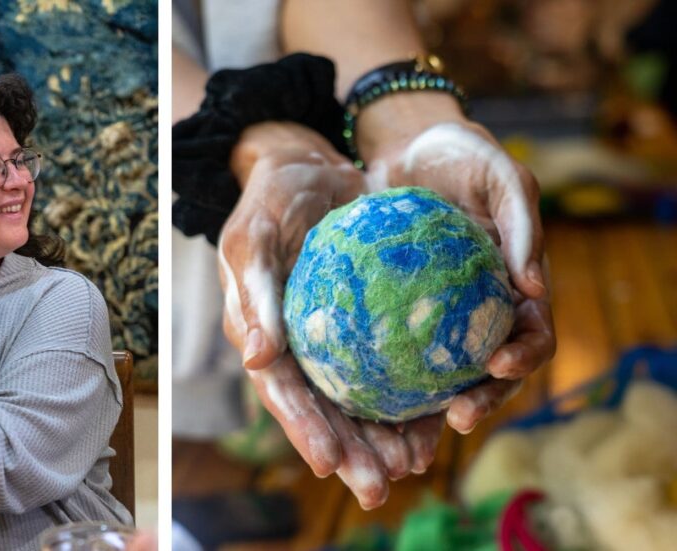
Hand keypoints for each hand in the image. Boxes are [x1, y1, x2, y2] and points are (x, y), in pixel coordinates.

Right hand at [218, 122, 442, 508]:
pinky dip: (413, 391)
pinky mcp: (369, 323)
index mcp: (263, 337)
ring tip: (416, 466)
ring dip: (385, 437)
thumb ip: (254, 296)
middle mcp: (299, 348)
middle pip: (325, 410)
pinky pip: (393, 363)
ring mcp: (335, 339)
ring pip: (361, 397)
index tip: (330, 464)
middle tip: (379, 488)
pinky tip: (444, 413)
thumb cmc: (271, 201)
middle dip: (351, 454)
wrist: (309, 167)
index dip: (304, 431)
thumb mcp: (253, 239)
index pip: (282, 394)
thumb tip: (256, 359)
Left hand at [357, 95, 556, 432]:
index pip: (534, 336)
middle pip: (490, 372)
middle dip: (481, 402)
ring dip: (432, 408)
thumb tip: (536, 287)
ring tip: (409, 428)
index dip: (524, 359)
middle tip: (455, 419)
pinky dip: (384, 375)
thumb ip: (522, 224)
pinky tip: (360, 392)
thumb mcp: (501, 175)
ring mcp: (443, 317)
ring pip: (442, 373)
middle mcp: (484, 312)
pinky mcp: (400, 315)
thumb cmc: (464, 155)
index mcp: (519, 288)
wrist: (408, 146)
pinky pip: (393, 350)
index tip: (497, 366)